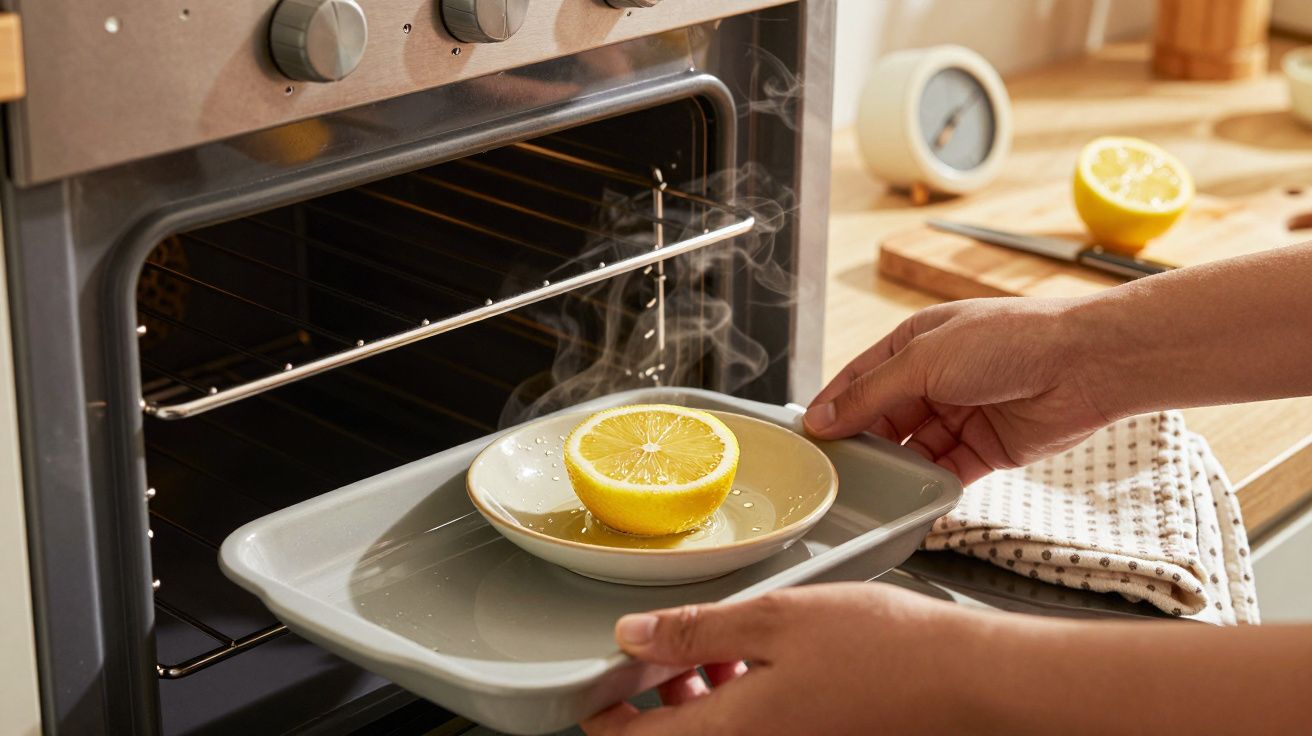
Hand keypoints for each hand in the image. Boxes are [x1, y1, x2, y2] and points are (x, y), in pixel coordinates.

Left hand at [580, 582, 1311, 735]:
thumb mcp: (776, 620)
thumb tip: (629, 636)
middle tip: (649, 656)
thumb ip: (697, 630)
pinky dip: (736, 697)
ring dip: (695, 695)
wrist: (964, 679)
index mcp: (734, 731)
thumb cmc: (882, 648)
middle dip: (652, 700)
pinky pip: (752, 728)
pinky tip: (752, 659)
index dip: (600, 719)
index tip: (586, 691)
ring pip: (714, 731)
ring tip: (705, 647)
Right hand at [804, 298, 1111, 483]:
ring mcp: (961, 414)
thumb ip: (870, 394)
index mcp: (916, 342)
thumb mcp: (923, 359)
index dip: (833, 405)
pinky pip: (945, 472)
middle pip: (883, 417)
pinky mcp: (985, 449)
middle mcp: (936, 378)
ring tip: (868, 487)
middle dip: (861, 441)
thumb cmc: (1011, 340)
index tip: (807, 435)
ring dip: (893, 466)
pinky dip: (926, 485)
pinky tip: (908, 498)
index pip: (860, 378)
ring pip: (911, 448)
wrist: (1085, 365)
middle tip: (833, 469)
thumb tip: (823, 417)